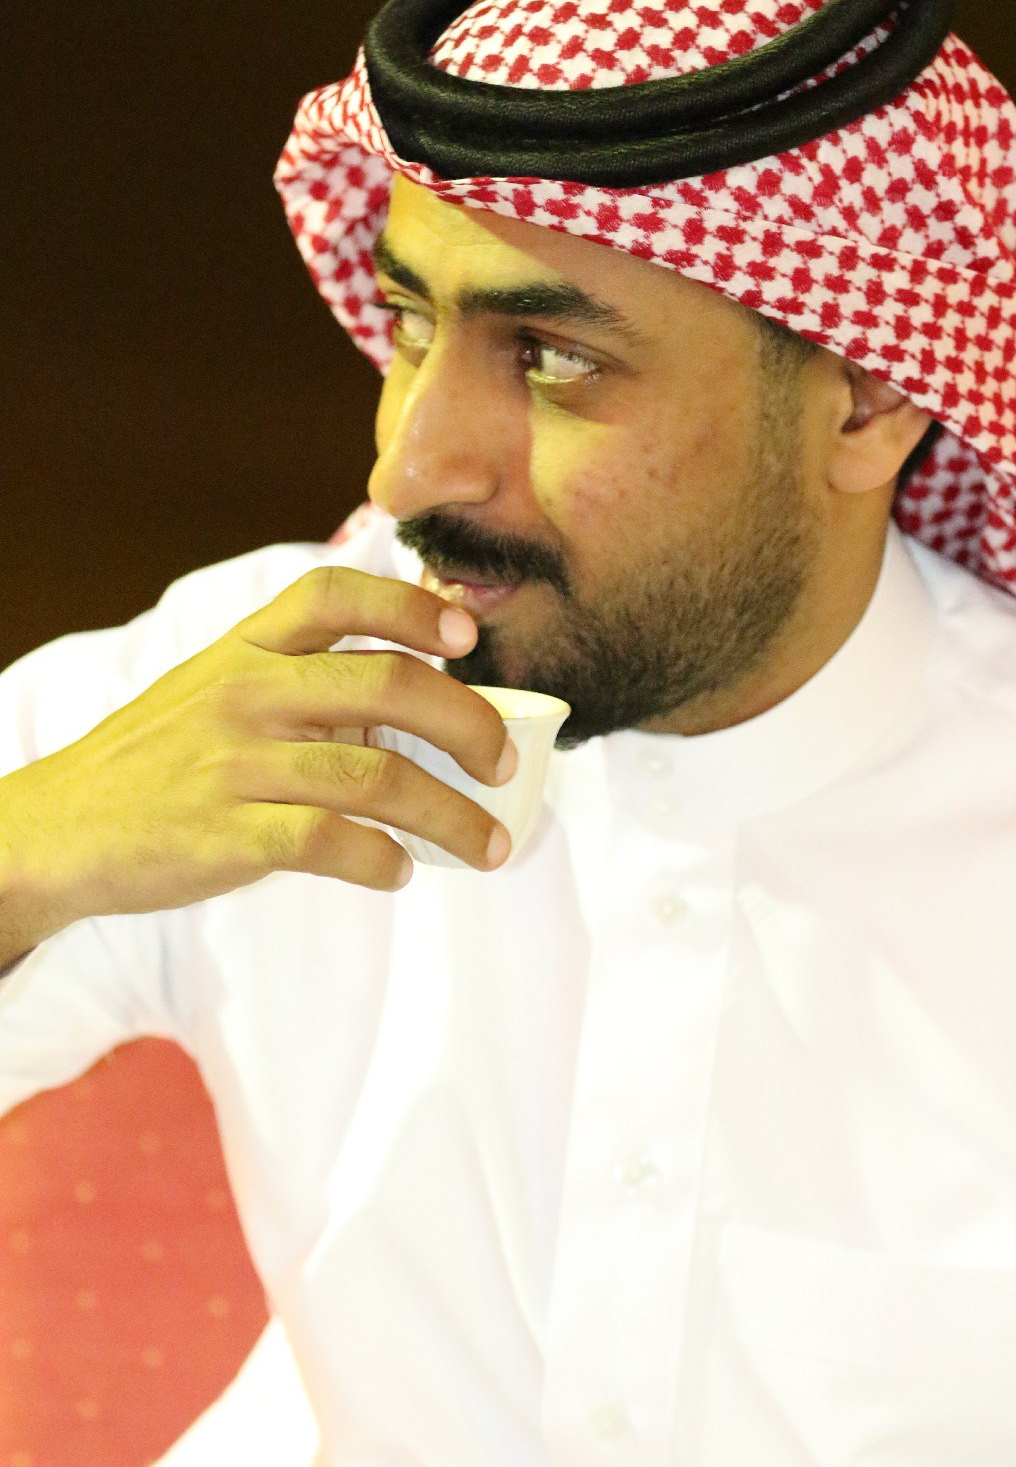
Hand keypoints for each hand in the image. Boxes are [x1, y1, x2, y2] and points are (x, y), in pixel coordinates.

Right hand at [0, 567, 515, 956]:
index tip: (467, 638)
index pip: (337, 594)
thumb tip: (430, 694)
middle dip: (469, 725)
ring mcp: (237, 762)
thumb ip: (305, 681)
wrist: (60, 829)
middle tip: (503, 765)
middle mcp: (248, 691)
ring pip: (377, 776)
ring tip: (488, 845)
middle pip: (388, 685)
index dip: (411, 608)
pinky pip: (331, 842)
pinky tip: (398, 871)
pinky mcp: (227, 833)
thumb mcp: (221, 690)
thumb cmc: (163, 760)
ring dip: (452, 817)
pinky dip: (381, 860)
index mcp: (249, 646)